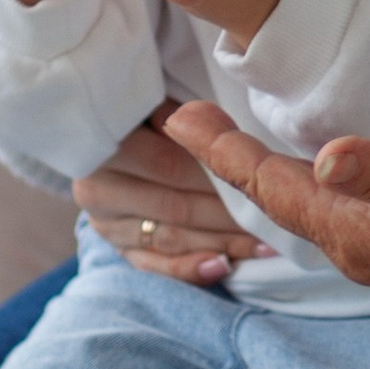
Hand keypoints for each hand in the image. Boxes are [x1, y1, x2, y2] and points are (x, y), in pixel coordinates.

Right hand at [75, 114, 271, 287]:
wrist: (109, 137)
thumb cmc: (146, 110)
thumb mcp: (159, 100)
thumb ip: (184, 115)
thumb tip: (218, 124)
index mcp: (104, 143)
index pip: (171, 165)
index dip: (218, 174)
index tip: (260, 179)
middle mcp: (96, 187)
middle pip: (176, 205)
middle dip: (229, 214)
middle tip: (273, 217)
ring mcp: (104, 222)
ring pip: (171, 237)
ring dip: (222, 243)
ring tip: (265, 245)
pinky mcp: (114, 245)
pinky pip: (155, 264)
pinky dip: (192, 268)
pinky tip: (224, 266)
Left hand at [169, 108, 369, 364]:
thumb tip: (324, 157)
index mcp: (348, 228)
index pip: (268, 184)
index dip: (223, 149)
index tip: (181, 118)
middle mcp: (346, 244)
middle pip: (270, 195)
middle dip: (227, 157)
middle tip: (188, 120)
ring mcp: (366, 251)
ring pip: (293, 206)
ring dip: (256, 171)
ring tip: (229, 143)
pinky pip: (320, 213)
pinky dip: (295, 186)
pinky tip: (306, 175)